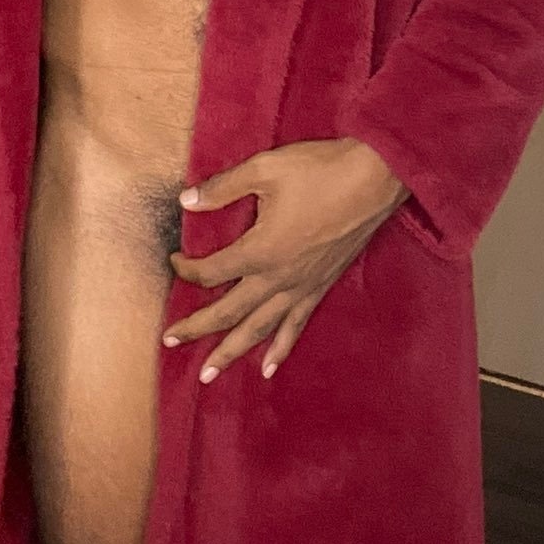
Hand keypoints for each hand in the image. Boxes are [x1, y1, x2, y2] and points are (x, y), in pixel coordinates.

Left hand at [162, 137, 407, 381]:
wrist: (374, 180)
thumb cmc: (319, 171)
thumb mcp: (264, 169)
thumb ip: (222, 188)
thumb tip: (185, 201)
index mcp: (259, 250)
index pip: (211, 272)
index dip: (186, 269)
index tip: (174, 259)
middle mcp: (277, 278)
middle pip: (228, 311)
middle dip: (196, 327)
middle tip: (169, 341)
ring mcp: (301, 287)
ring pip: (259, 329)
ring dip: (231, 352)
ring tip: (208, 375)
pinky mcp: (321, 288)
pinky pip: (295, 326)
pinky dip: (280, 348)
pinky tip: (268, 368)